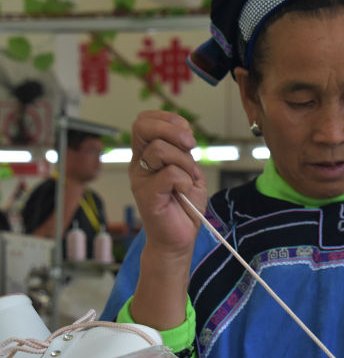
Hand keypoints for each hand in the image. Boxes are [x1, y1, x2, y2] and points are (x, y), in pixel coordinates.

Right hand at [130, 110, 206, 259]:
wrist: (179, 237)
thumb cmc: (185, 206)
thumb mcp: (190, 170)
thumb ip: (184, 151)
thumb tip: (184, 134)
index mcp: (147, 154)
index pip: (145, 120)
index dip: (169, 119)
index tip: (187, 136)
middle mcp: (139, 163)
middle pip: (143, 126)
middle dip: (173, 130)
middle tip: (189, 145)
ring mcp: (140, 178)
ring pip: (160, 150)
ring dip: (184, 162)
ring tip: (187, 180)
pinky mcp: (146, 195)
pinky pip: (170, 174)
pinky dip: (184, 181)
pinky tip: (183, 193)